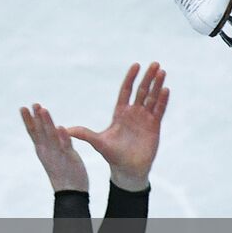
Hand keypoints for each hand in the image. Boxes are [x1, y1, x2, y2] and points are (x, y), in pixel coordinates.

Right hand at [20, 103, 88, 193]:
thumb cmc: (62, 172)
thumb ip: (48, 142)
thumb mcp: (51, 154)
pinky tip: (61, 127)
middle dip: (36, 117)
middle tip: (34, 104)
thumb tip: (46, 128)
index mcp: (42, 149)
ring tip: (44, 110)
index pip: (33, 132)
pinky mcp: (69, 158)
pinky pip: (65, 146)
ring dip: (47, 122)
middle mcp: (46, 151)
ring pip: (50, 136)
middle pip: (40, 132)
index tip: (23, 108)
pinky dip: (62, 136)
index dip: (28, 120)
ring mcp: (56, 154)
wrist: (70, 192)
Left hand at [65, 62, 167, 191]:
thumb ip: (84, 134)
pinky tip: (166, 89)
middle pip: (141, 91)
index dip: (130, 78)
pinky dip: (163, 100)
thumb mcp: (97, 142)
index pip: (126, 91)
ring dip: (157, 85)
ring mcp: (145, 119)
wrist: (128, 169)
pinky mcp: (154, 127)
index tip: (136, 65)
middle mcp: (134, 113)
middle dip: (148, 77)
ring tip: (162, 72)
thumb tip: (65, 129)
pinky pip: (159, 111)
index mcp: (120, 112)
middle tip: (154, 63)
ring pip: (152, 98)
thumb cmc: (112, 155)